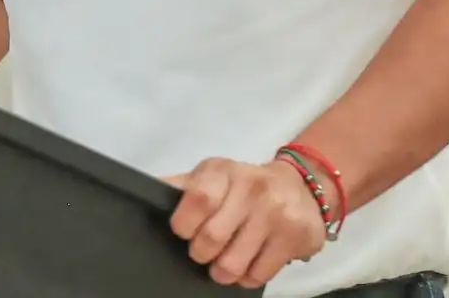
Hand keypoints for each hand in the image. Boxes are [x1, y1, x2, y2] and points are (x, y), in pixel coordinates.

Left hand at [164, 157, 325, 287]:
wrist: (300, 186)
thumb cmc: (243, 185)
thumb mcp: (212, 176)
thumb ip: (182, 186)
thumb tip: (148, 188)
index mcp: (223, 170)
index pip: (198, 198)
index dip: (185, 224)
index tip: (185, 231)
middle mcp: (252, 186)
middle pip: (212, 238)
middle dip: (202, 254)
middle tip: (206, 251)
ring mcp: (276, 212)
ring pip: (233, 264)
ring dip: (223, 271)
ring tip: (225, 262)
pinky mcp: (295, 236)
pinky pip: (258, 275)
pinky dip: (247, 277)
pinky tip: (249, 263)